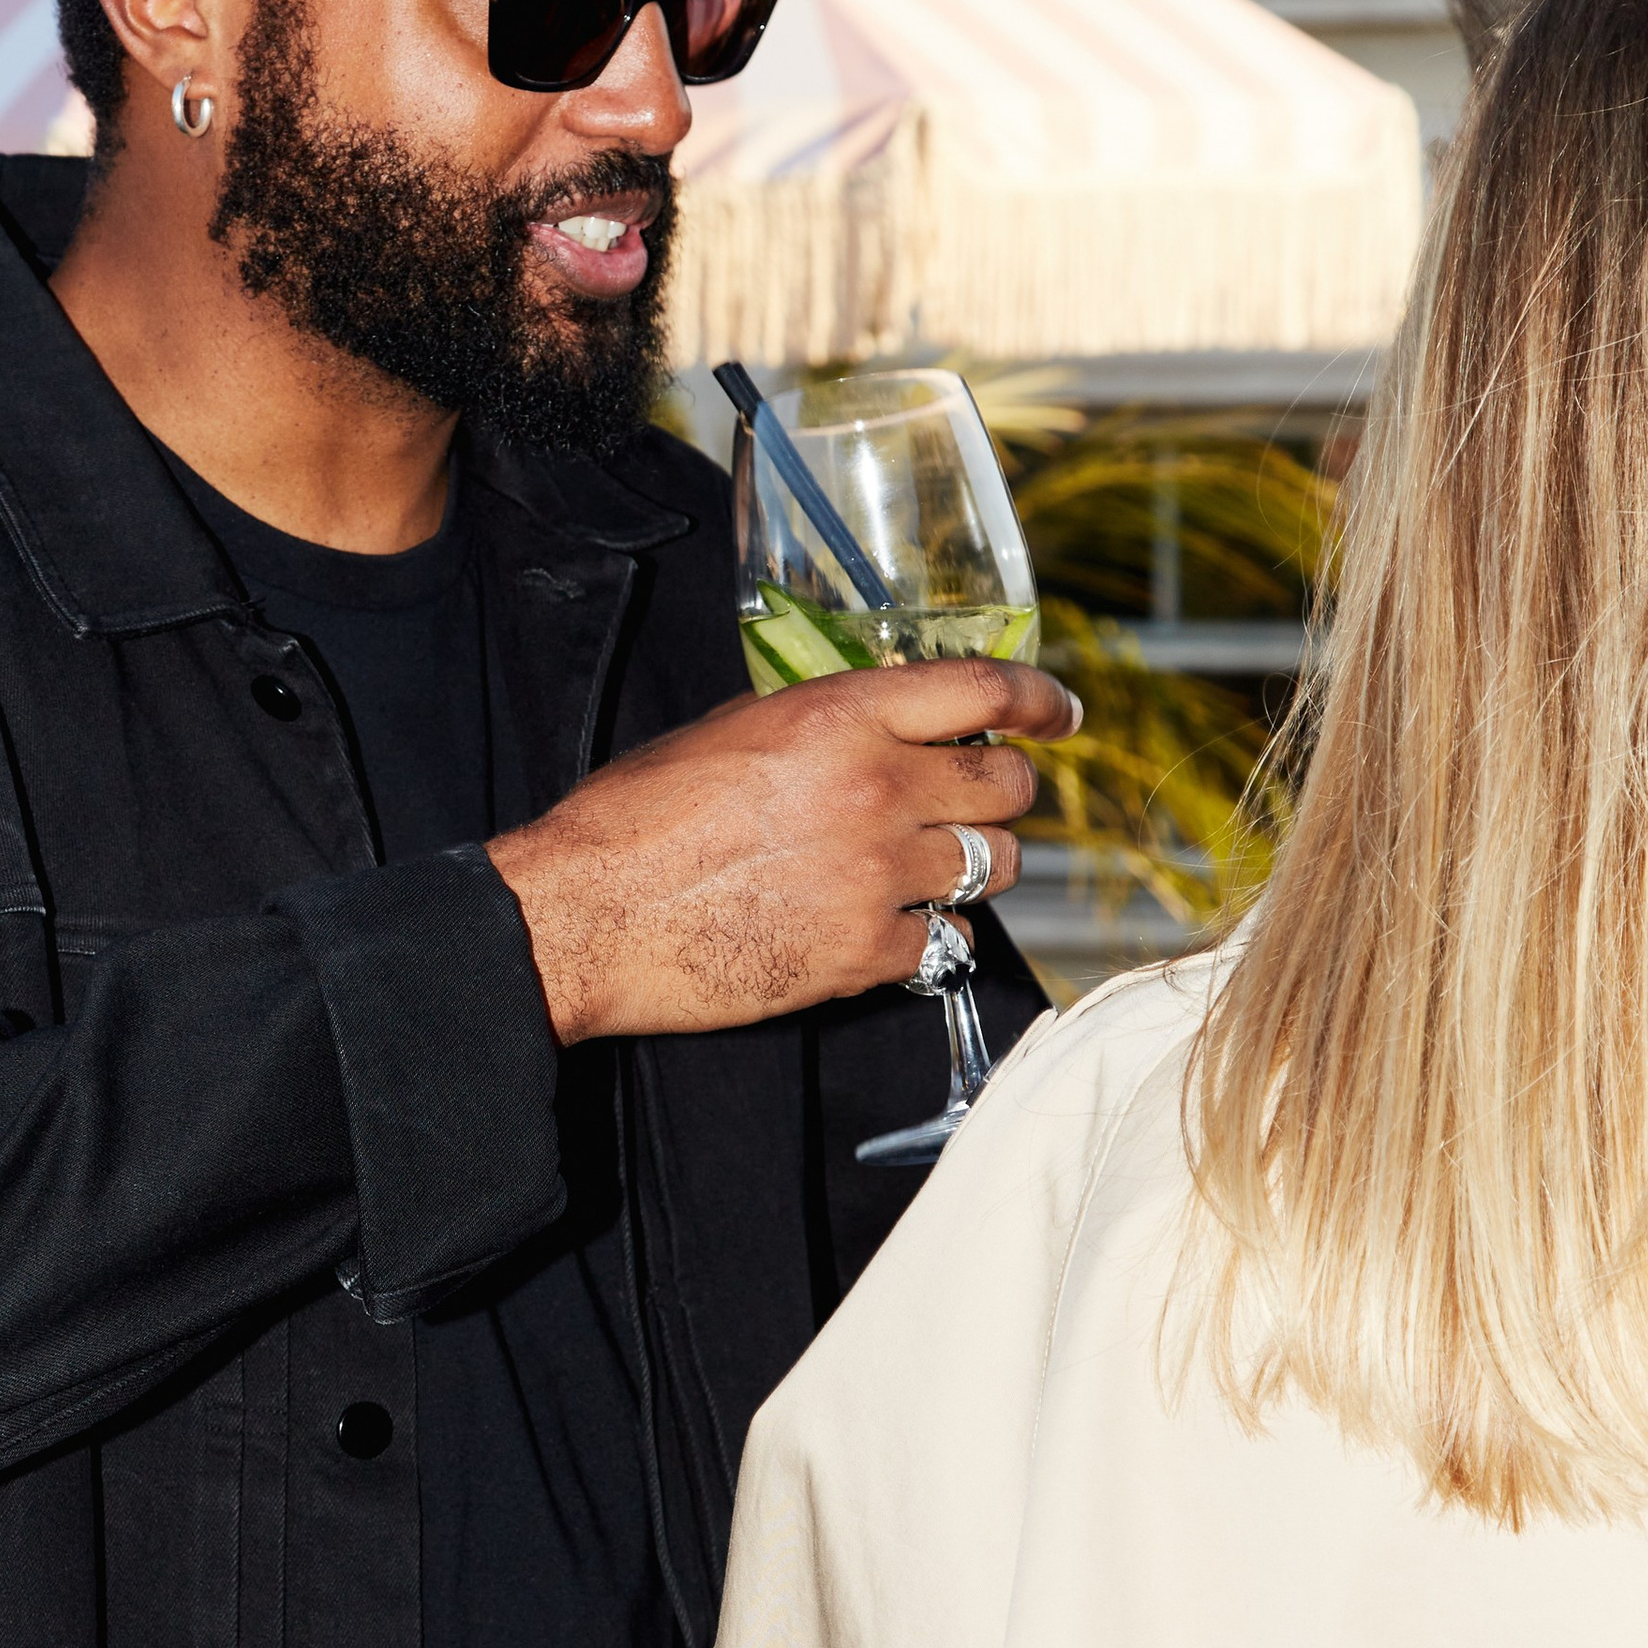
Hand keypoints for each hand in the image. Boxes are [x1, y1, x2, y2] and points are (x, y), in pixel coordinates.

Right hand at [485, 660, 1078, 1045]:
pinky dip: (928, 932)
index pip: (986, 694)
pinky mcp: (866, 953)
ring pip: (995, 866)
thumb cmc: (637, 818)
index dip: (1040, 702)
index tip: (1060, 715)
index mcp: (841, 717)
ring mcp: (878, 876)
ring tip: (930, 865)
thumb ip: (821, 722)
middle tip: (980, 801)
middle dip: (1004, 792)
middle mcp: (876, 790)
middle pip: (1009, 787)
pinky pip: (947, 938)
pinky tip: (886, 923)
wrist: (587, 917)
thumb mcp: (730, 731)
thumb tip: (880, 723)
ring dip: (974, 863)